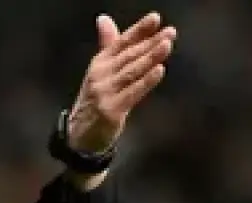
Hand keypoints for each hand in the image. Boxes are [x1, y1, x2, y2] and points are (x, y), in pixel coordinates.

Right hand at [67, 13, 176, 153]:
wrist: (81, 134)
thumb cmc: (96, 101)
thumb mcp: (101, 72)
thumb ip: (108, 46)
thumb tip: (105, 19)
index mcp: (100, 62)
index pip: (122, 42)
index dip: (139, 30)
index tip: (155, 18)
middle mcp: (101, 73)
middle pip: (130, 55)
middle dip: (151, 42)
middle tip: (170, 32)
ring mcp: (105, 91)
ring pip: (132, 71)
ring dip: (150, 57)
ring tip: (166, 45)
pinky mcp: (112, 109)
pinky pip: (133, 92)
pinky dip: (147, 81)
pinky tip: (160, 70)